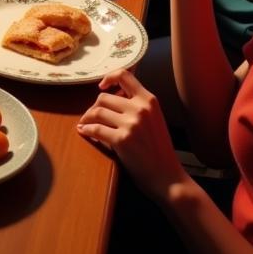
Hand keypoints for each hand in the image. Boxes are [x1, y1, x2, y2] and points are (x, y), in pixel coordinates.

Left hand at [76, 68, 188, 199]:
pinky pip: (95, 129)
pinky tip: (84, 131)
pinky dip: (86, 130)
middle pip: (104, 97)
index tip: (101, 86)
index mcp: (149, 100)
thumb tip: (113, 94)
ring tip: (85, 123)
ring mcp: (131, 124)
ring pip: (97, 111)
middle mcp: (140, 108)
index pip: (125, 76)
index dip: (109, 77)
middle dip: (94, 106)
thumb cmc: (159, 150)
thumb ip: (138, 105)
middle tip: (92, 116)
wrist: (168, 177)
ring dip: (87, 118)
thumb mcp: (155, 119)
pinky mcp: (121, 140)